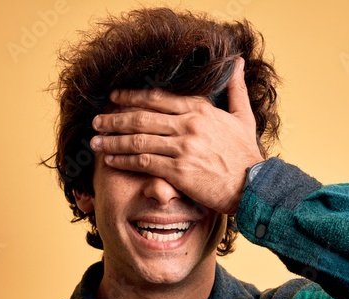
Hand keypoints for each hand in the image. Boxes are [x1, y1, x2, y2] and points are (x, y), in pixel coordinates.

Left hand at [89, 57, 264, 214]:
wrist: (253, 186)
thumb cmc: (247, 154)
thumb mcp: (243, 117)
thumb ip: (236, 89)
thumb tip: (238, 62)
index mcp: (200, 110)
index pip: (157, 98)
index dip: (131, 97)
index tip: (114, 98)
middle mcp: (188, 125)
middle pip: (141, 117)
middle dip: (114, 119)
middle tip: (96, 121)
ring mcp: (183, 148)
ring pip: (138, 139)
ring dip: (113, 141)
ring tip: (95, 143)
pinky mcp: (179, 171)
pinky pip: (144, 162)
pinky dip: (124, 161)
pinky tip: (111, 161)